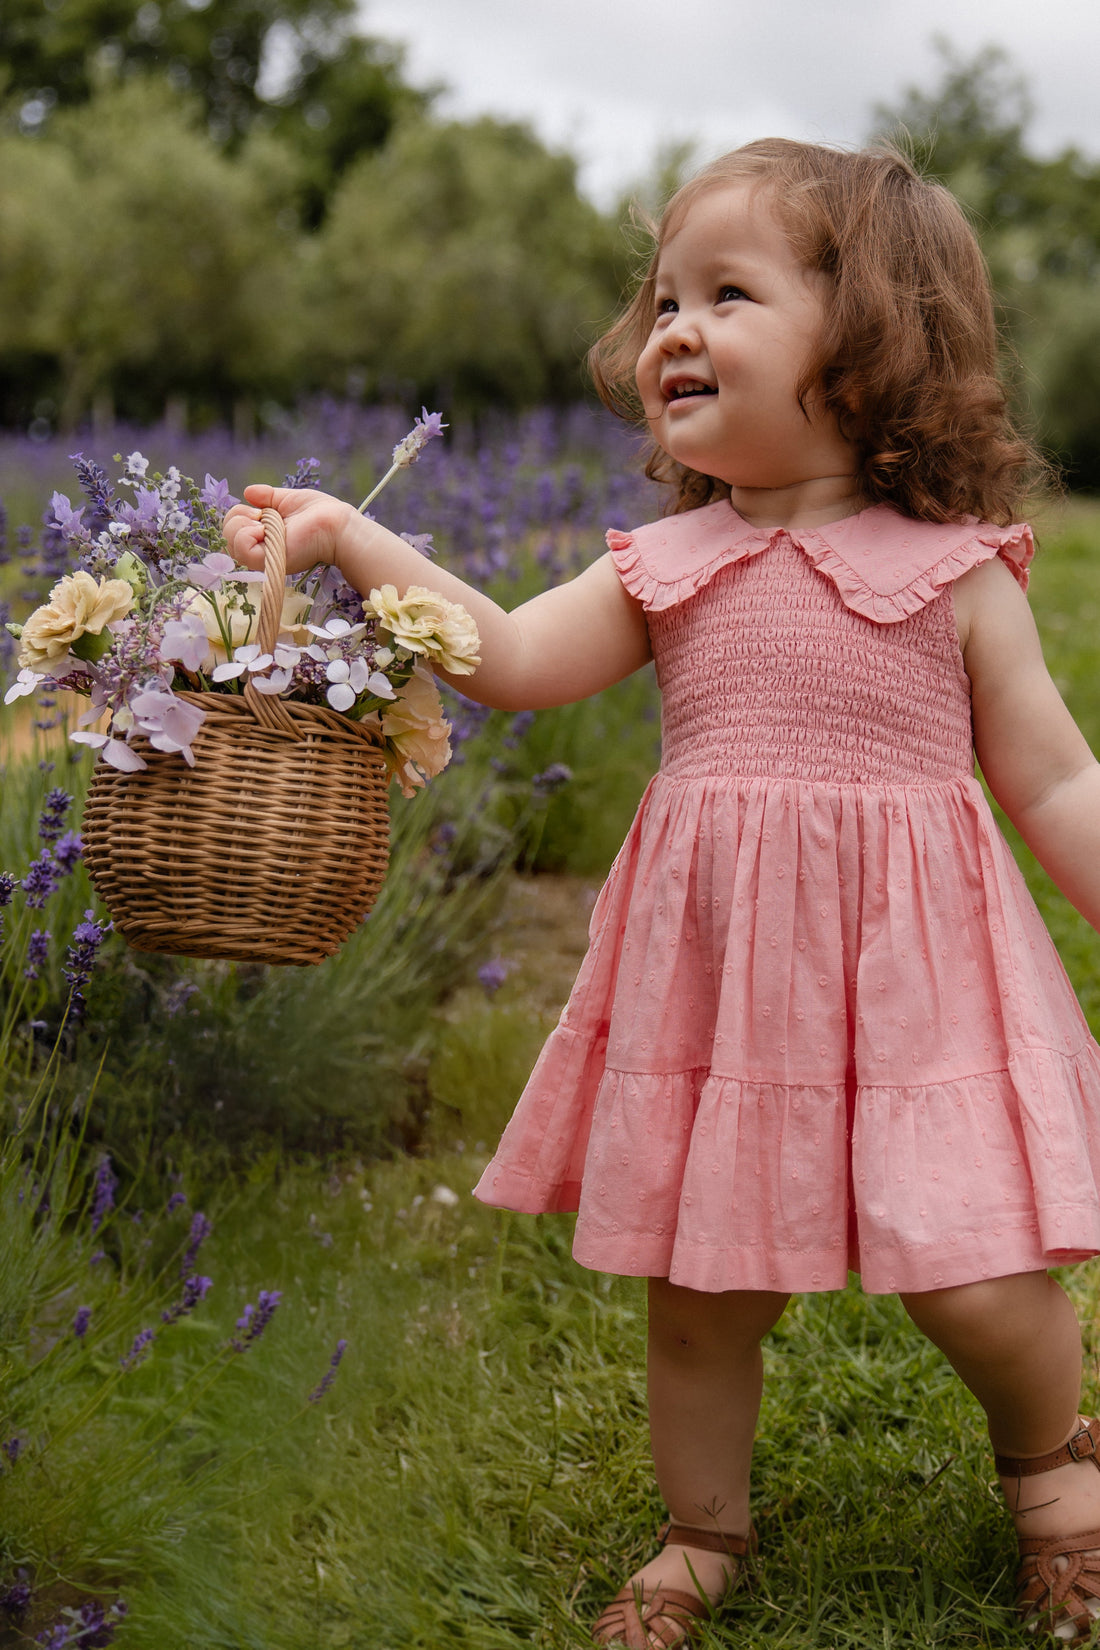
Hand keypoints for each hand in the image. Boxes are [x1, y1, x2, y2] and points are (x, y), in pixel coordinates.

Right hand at [222, 485, 357, 575]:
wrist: (336, 523)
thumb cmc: (319, 512)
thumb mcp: (287, 500)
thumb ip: (267, 496)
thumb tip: (248, 491)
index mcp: (264, 535)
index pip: (233, 527)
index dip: (240, 514)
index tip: (261, 510)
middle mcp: (262, 548)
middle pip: (227, 535)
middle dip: (239, 517)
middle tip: (263, 516)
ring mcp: (264, 557)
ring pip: (230, 543)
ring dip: (243, 526)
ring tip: (265, 525)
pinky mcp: (269, 562)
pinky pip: (241, 549)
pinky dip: (247, 534)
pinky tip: (265, 531)